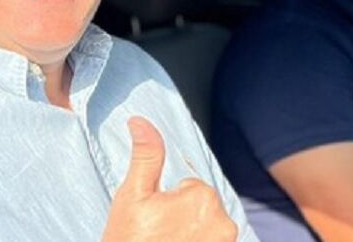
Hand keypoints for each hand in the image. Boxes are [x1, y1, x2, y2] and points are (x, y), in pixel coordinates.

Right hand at [102, 117, 237, 241]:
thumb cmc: (129, 241)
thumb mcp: (132, 195)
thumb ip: (146, 156)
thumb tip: (140, 121)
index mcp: (202, 197)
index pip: (189, 186)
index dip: (167, 201)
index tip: (153, 219)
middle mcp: (223, 222)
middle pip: (201, 206)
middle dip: (181, 216)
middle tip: (157, 234)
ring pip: (208, 227)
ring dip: (191, 234)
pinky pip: (212, 241)